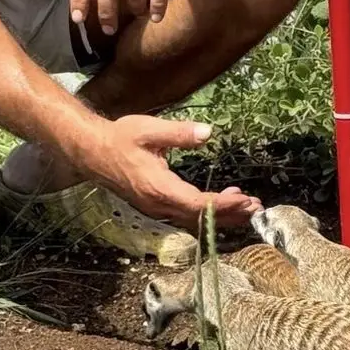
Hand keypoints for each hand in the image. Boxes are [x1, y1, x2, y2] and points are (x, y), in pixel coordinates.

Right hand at [79, 114, 261, 231]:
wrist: (93, 152)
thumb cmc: (121, 138)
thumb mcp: (150, 130)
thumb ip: (179, 133)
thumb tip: (207, 133)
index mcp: (159, 188)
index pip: (198, 204)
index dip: (223, 205)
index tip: (246, 200)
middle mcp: (159, 205)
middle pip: (200, 218)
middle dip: (230, 215)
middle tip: (256, 208)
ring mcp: (156, 208)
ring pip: (194, 219)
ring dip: (221, 215)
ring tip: (246, 206)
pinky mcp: (156, 205)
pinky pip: (186, 215)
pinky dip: (207, 211)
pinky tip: (220, 200)